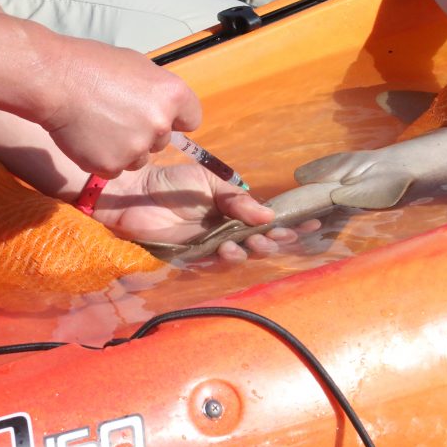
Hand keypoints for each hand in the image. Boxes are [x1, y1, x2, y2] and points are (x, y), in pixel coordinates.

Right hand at [39, 41, 201, 178]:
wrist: (54, 80)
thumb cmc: (92, 66)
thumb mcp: (137, 66)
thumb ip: (157, 91)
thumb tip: (166, 109)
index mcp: (172, 94)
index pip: (192, 119)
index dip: (176, 119)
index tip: (162, 117)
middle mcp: (160, 124)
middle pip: (163, 141)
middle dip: (144, 133)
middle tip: (117, 115)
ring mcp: (136, 148)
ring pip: (139, 158)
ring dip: (124, 149)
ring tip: (99, 125)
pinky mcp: (112, 165)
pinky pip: (115, 169)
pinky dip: (102, 158)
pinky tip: (88, 137)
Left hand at [92, 164, 303, 261]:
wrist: (134, 193)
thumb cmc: (171, 182)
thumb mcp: (210, 183)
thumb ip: (238, 200)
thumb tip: (268, 214)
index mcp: (234, 210)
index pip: (267, 219)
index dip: (289, 223)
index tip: (312, 222)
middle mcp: (227, 229)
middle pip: (259, 242)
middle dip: (274, 240)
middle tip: (281, 236)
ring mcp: (210, 245)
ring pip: (241, 256)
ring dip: (251, 251)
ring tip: (252, 242)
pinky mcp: (192, 257)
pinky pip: (215, 263)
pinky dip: (226, 258)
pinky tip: (230, 248)